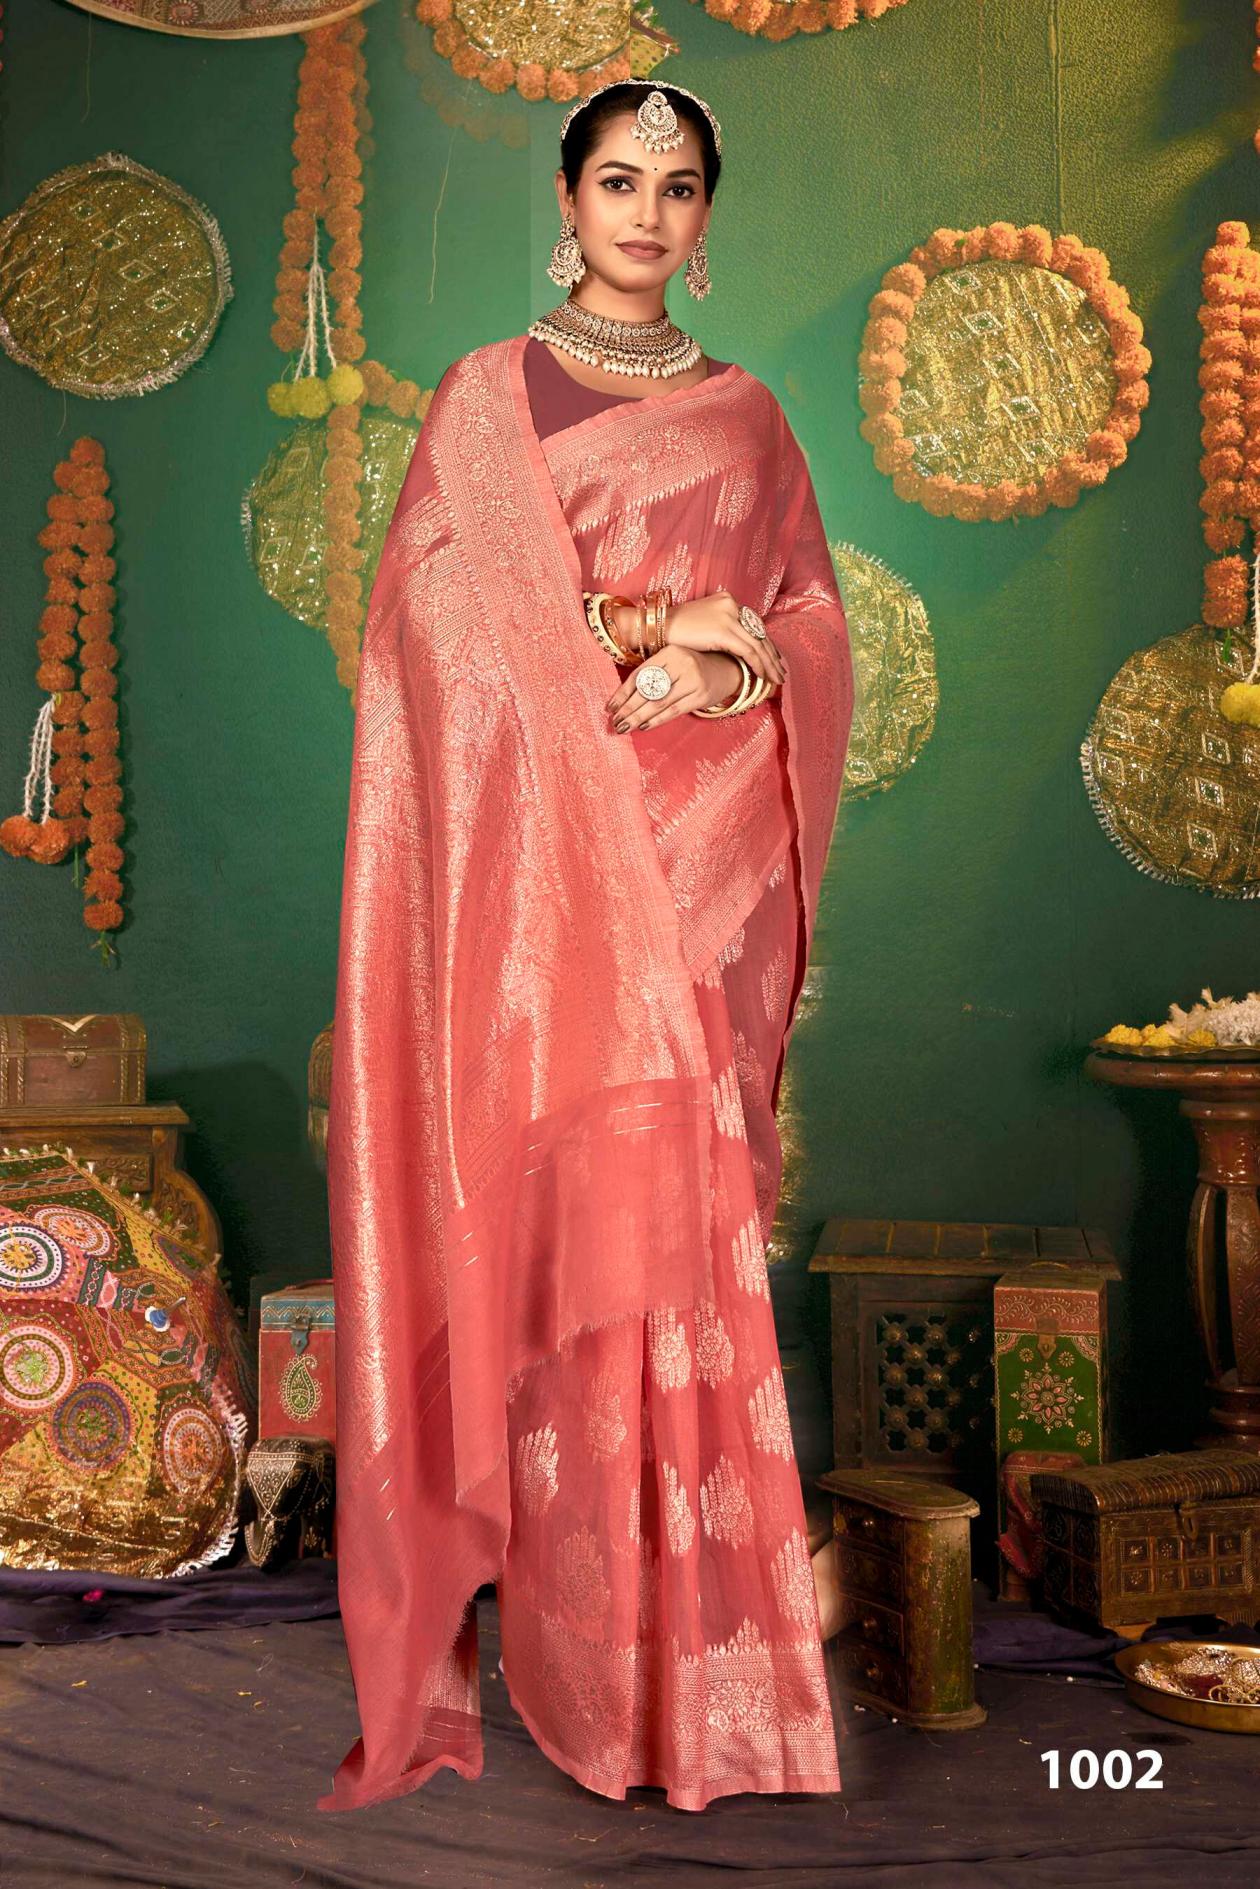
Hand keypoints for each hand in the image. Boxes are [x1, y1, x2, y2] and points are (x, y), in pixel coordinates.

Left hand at [606, 649, 753, 731]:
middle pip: (648, 690)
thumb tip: (622, 699)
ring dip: (639, 717)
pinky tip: (644, 726)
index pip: (640, 674)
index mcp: (670, 651)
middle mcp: (682, 662)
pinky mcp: (701, 695)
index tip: (610, 707)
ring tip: (624, 727)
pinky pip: (674, 710)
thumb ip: (653, 673)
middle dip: (628, 709)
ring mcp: (693, 679)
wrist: (726, 669)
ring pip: (659, 702)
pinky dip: (657, 720)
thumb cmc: (691, 668)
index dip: (623, 693)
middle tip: (615, 722)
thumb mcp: (673, 661)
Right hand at [610, 588, 785, 687]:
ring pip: (758, 643)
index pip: (754, 625)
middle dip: (772, 655)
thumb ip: (722, 629)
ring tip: (777, 679)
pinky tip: (763, 676)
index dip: (766, 644)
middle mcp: (732, 605)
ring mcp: (729, 616)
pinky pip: (748, 650)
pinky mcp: (724, 630)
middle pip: (759, 633)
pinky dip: (758, 665)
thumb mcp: (704, 624)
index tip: (774, 660)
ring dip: (769, 664)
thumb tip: (736, 647)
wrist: (658, 627)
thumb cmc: (676, 630)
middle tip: (781, 672)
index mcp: (728, 601)